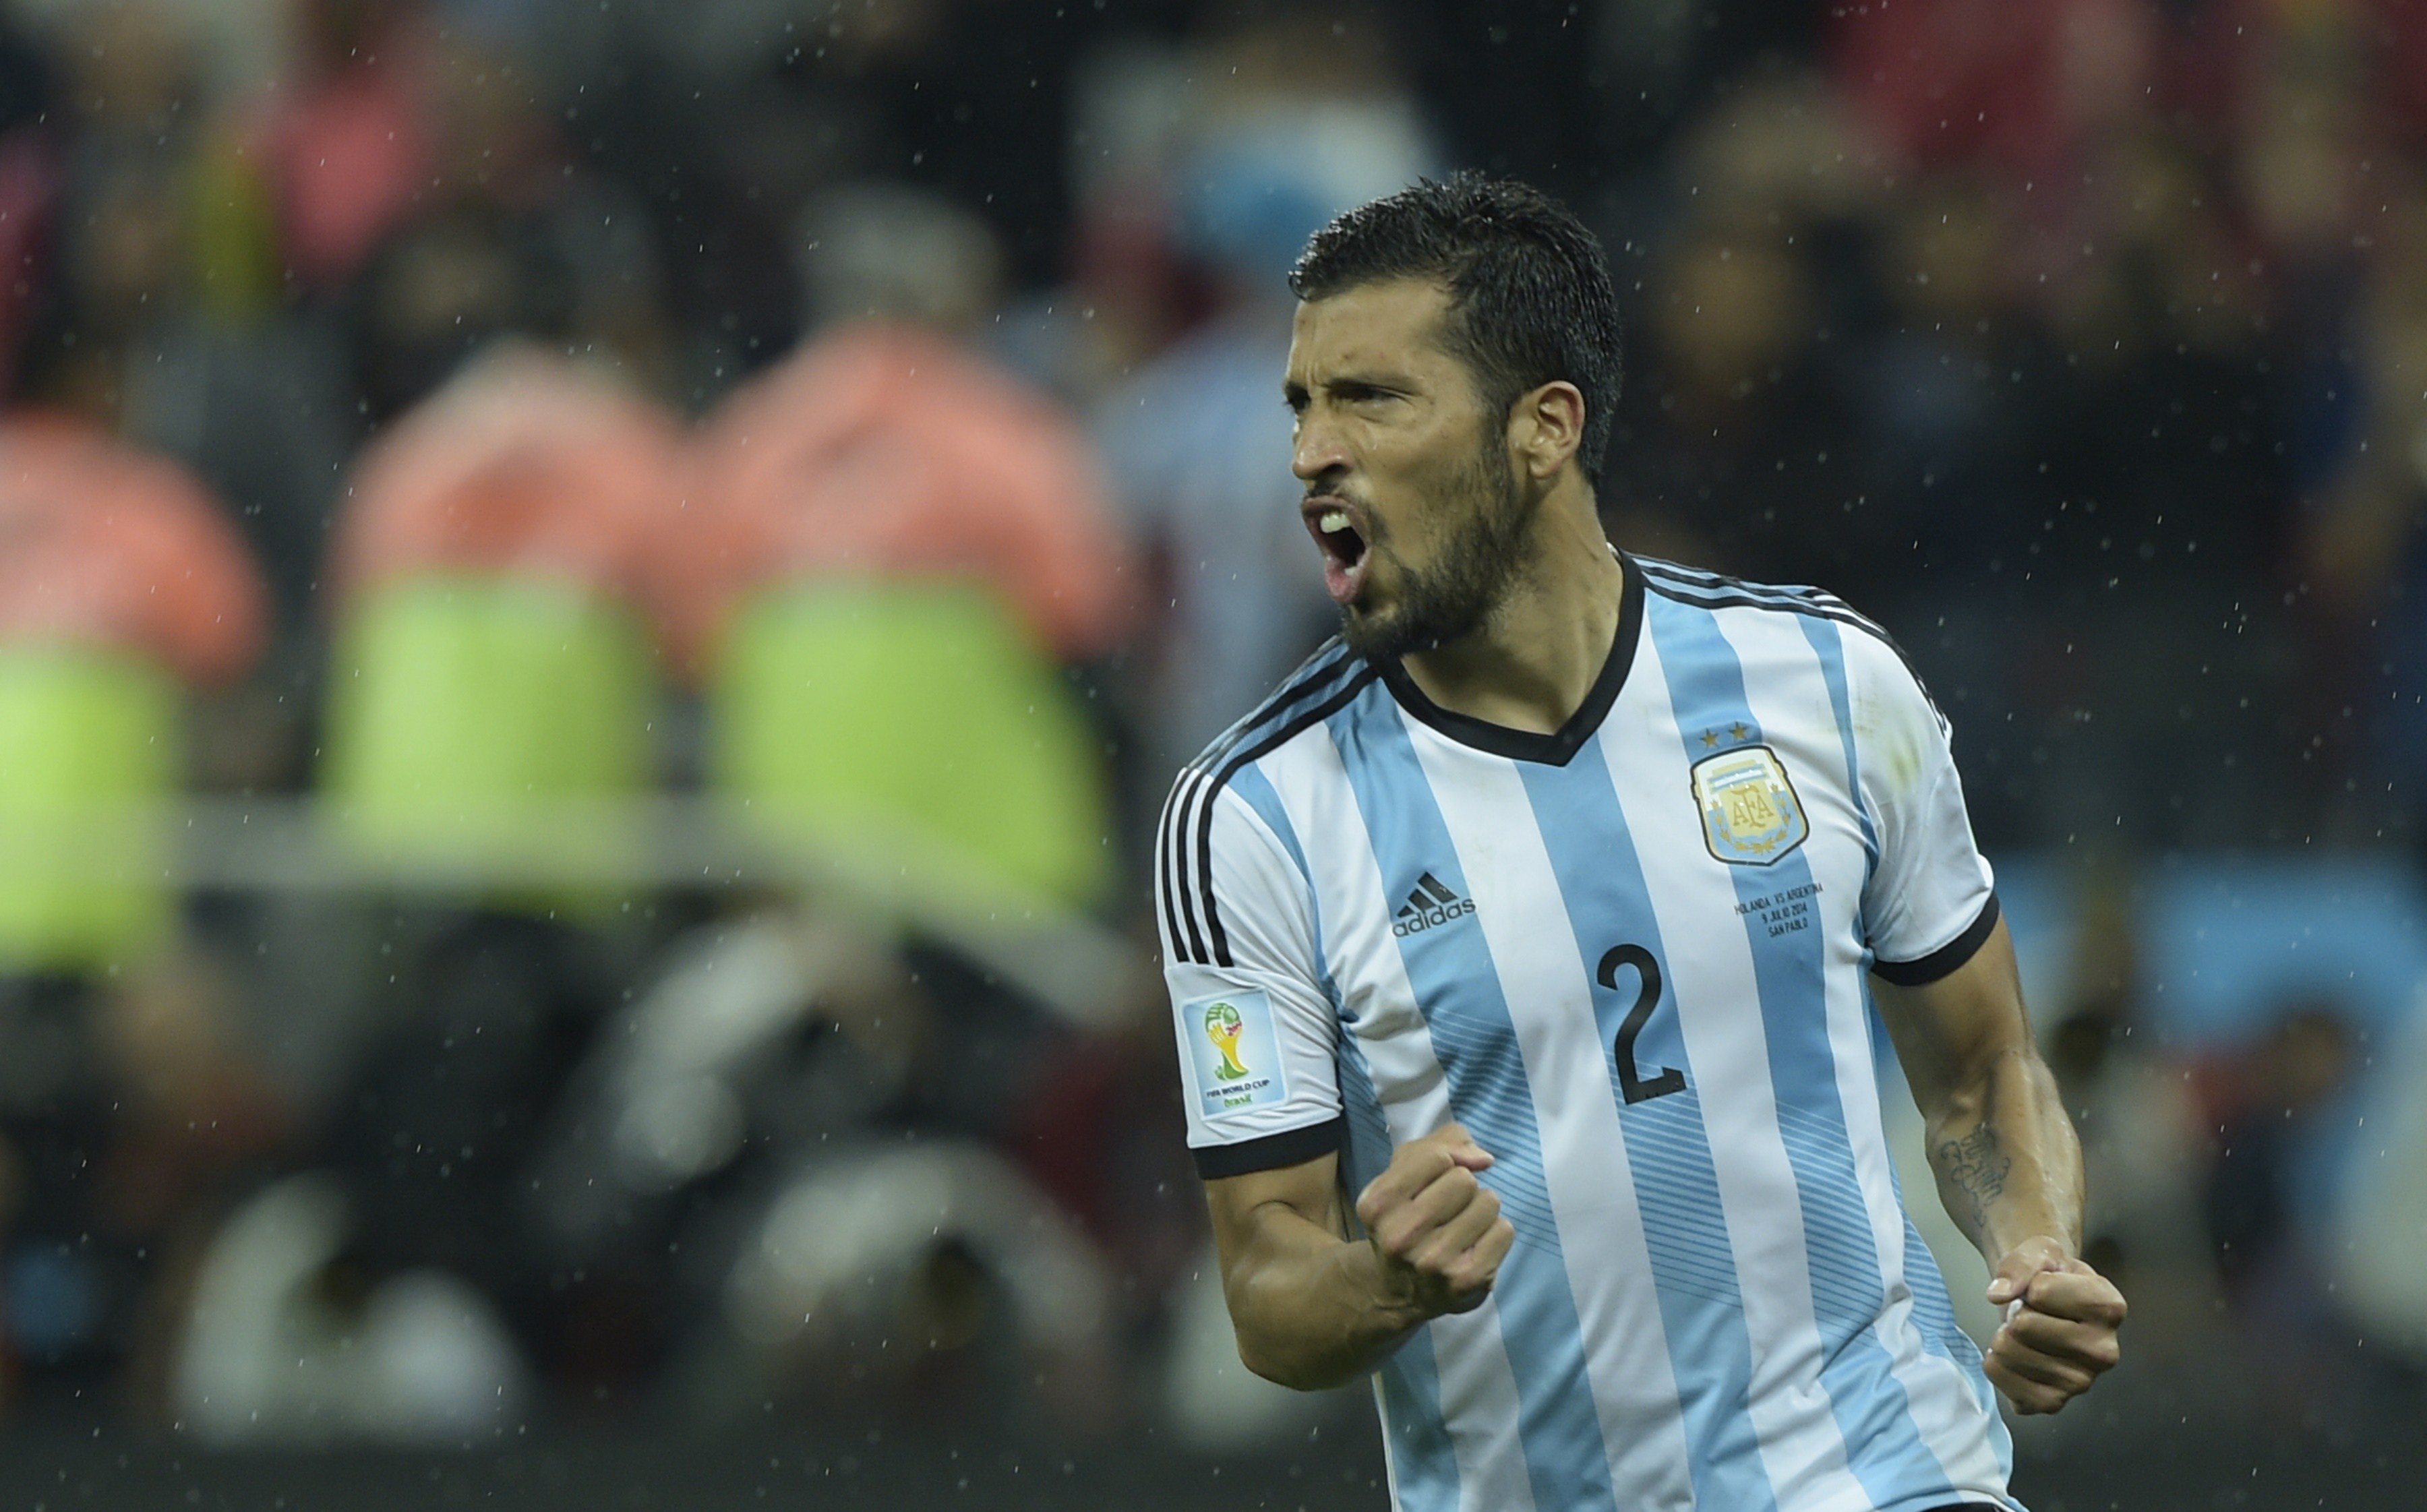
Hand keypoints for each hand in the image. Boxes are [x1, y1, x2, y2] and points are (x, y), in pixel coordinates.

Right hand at [1354, 1123, 1515, 1321]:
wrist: (1400, 1290)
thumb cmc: (1407, 1218)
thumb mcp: (1404, 1173)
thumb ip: (1442, 1144)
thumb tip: (1483, 1159)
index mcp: (1377, 1205)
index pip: (1436, 1157)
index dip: (1445, 1162)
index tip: (1435, 1181)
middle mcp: (1399, 1237)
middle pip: (1464, 1179)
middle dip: (1463, 1187)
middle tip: (1449, 1210)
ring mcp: (1434, 1262)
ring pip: (1489, 1202)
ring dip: (1482, 1209)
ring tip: (1462, 1228)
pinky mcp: (1466, 1280)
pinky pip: (1504, 1231)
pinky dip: (1496, 1233)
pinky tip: (1476, 1246)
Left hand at [1982, 1236, 2125, 1413]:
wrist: (2043, 1303)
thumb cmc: (2049, 1276)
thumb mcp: (2039, 1252)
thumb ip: (2020, 1265)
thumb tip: (1998, 1294)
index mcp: (2110, 1308)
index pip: (2040, 1292)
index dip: (2030, 1285)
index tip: (2044, 1290)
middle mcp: (2104, 1352)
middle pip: (2023, 1326)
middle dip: (2016, 1313)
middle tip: (2032, 1314)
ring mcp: (2081, 1383)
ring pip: (2008, 1352)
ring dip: (2004, 1336)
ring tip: (2027, 1335)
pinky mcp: (2052, 1403)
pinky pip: (1999, 1377)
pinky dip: (1995, 1362)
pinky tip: (2017, 1356)